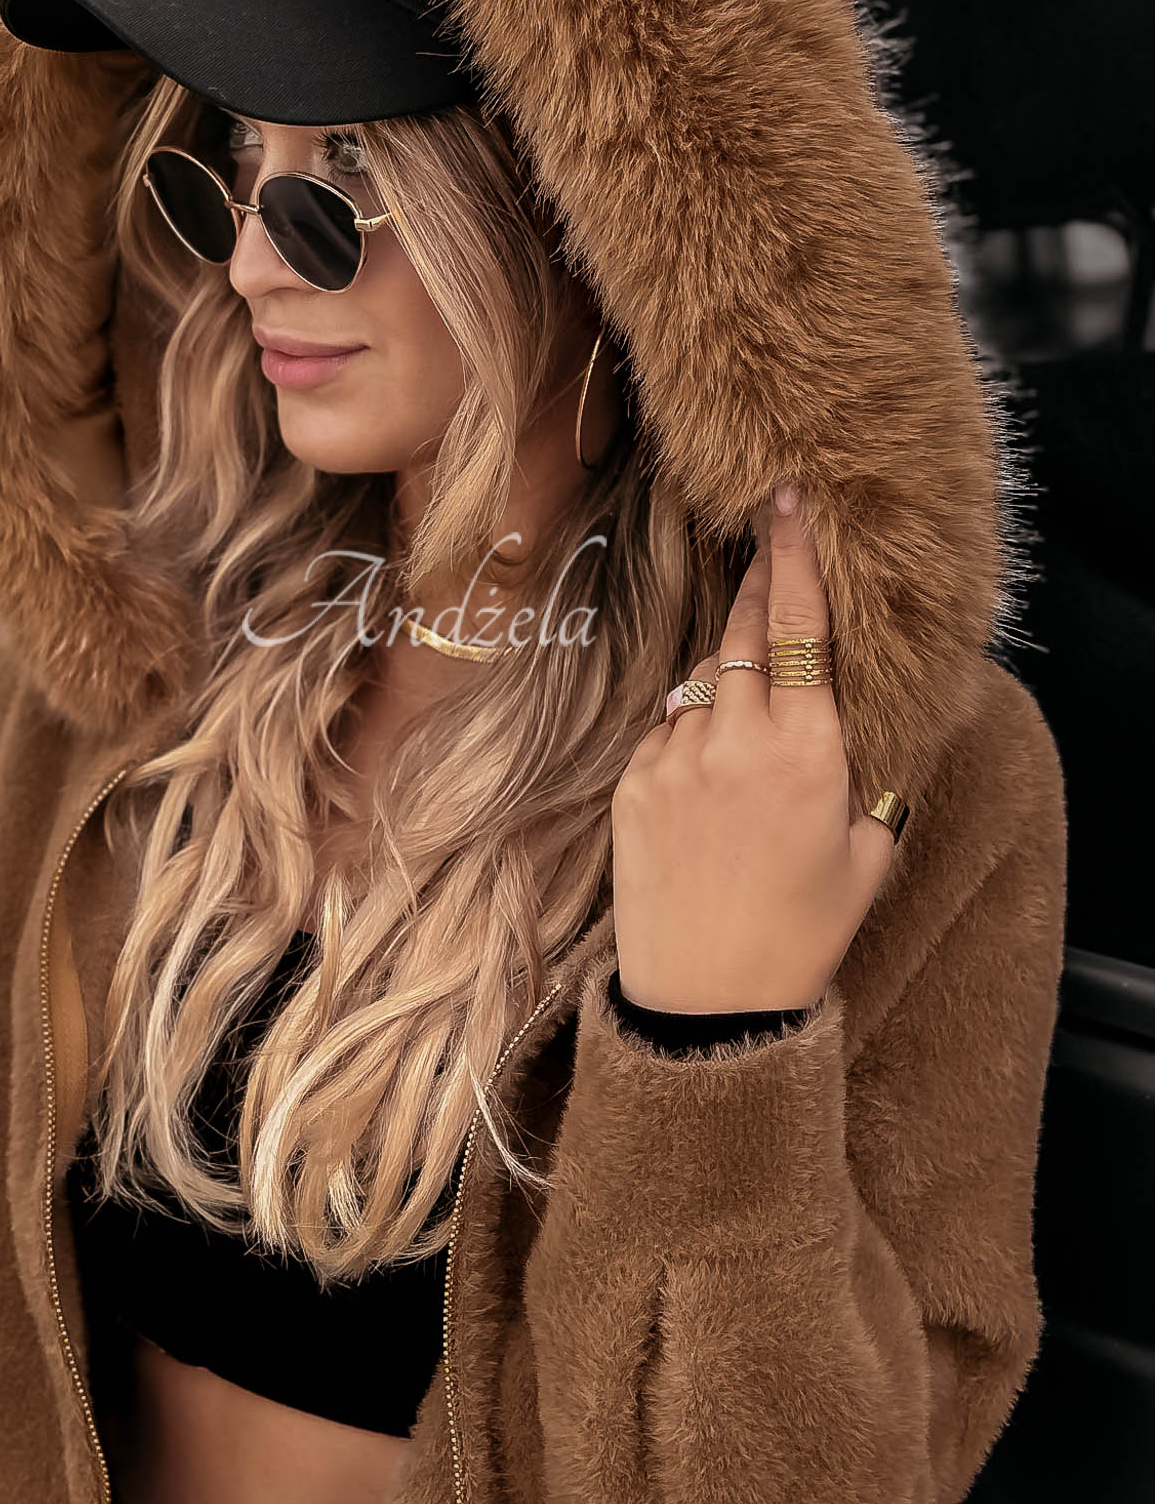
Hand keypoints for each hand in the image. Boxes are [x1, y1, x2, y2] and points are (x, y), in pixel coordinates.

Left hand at [610, 485, 898, 1012]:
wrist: (705, 1003)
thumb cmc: (801, 934)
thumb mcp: (867, 856)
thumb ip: (870, 774)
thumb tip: (870, 718)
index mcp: (810, 752)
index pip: (798, 627)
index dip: (794, 555)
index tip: (786, 500)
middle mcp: (737, 741)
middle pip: (742, 629)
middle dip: (756, 579)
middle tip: (765, 534)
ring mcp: (675, 757)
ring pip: (703, 679)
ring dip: (727, 678)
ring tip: (748, 735)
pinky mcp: (632, 782)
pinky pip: (666, 727)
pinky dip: (690, 731)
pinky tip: (709, 780)